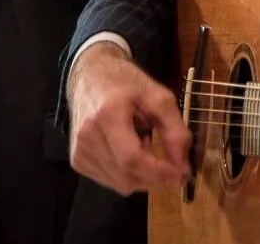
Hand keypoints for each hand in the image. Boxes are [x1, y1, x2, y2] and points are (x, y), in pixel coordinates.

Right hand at [67, 41, 190, 194]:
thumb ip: (175, 130)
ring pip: (120, 184)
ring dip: (142, 174)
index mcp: (108, 113)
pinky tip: (129, 149)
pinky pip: (110, 181)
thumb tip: (182, 166)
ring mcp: (79, 150)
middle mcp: (88, 136)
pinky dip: (128, 173)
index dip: (158, 172)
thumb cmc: (126, 83)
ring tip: (144, 142)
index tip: (182, 174)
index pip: (131, 158)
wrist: (90, 76)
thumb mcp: (159, 97)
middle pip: (126, 176)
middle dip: (156, 176)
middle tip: (171, 159)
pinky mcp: (77, 160)